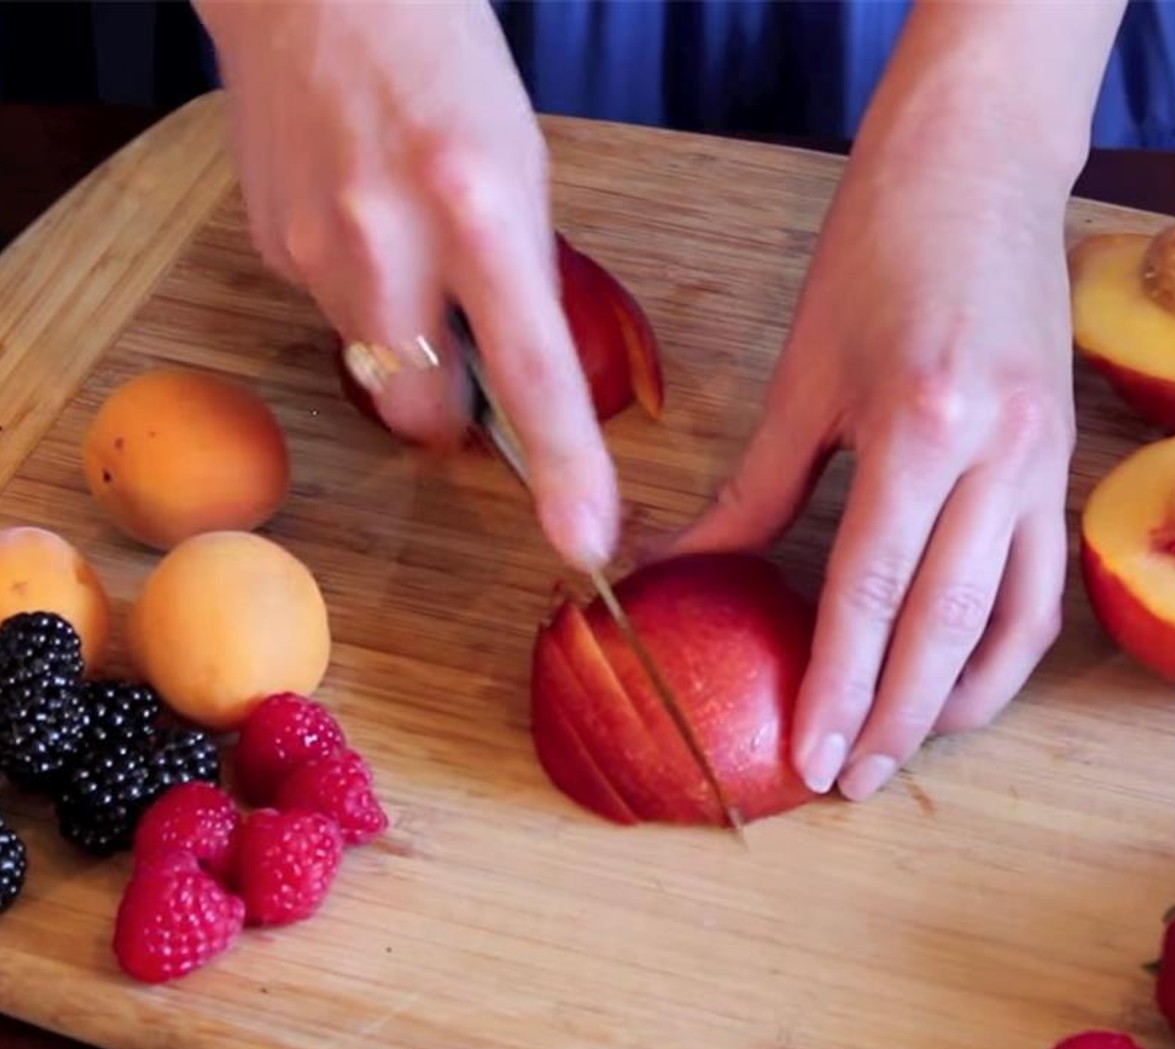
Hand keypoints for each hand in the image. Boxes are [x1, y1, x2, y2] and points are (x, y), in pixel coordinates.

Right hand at [195, 0, 618, 569]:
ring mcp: (315, 251)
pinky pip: (329, 315)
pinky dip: (357, 291)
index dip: (565, 466)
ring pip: (374, 367)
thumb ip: (519, 275)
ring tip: (404, 239)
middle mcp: (387, 242)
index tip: (584, 540)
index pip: (531, 371)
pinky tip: (360, 215)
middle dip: (448, 407)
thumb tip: (514, 370)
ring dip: (401, 337)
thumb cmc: (444, 62)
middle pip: (423, 413)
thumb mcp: (520, 164)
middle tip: (463, 340)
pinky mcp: (271, 249)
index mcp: (478, 208)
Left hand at [668, 115, 1076, 800]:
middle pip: (946, 625)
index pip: (870, 590)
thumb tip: (687, 568)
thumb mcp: (805, 373)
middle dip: (896, 717)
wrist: (981, 169)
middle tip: (855, 783)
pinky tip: (966, 680)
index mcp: (919, 426)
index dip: (837, 684)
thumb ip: (757, 488)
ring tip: (910, 748)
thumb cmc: (878, 253)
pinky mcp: (1064, 461)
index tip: (810, 757)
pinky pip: (1045, 581)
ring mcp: (1045, 461)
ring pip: (1015, 619)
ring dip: (963, 700)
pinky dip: (1009, 646)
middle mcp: (998, 455)